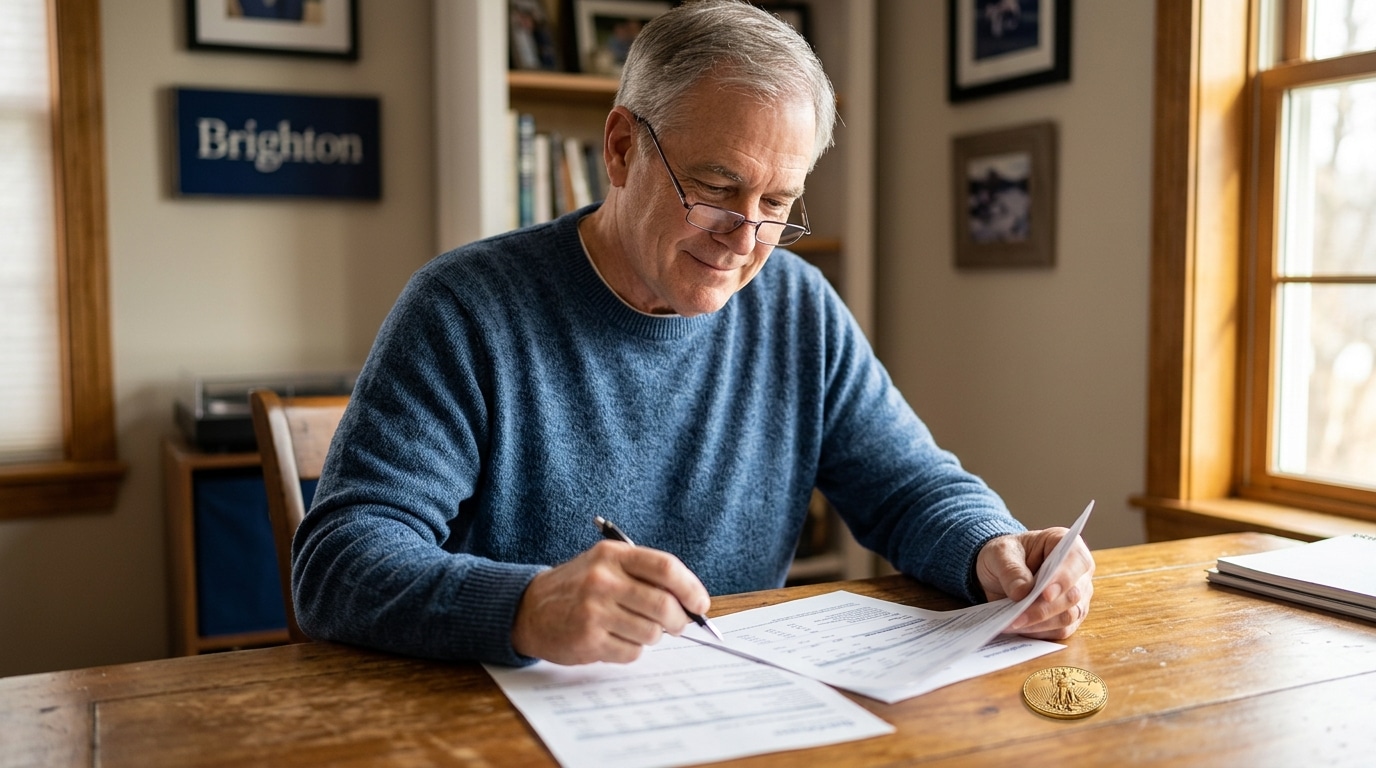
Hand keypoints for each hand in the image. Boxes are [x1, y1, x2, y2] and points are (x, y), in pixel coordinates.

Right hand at [510, 540, 711, 664]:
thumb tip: (691, 602)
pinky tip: (614, 639)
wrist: (529, 609)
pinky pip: (632, 653)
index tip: (700, 604)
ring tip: (634, 628)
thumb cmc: (578, 587)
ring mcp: (594, 611)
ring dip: (652, 636)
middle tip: (677, 625)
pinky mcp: (588, 639)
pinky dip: (631, 650)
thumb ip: (645, 575)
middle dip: (679, 620)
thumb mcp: (606, 565)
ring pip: (651, 633)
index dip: (691, 588)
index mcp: (612, 555)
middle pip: (664, 604)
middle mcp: (603, 580)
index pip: (665, 567)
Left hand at [976, 528, 1094, 639]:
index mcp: (1066, 544)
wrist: (999, 572)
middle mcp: (1078, 572)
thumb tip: (1022, 593)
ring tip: (1013, 623)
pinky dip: (1039, 632)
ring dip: (1040, 623)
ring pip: (1069, 616)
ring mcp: (1077, 597)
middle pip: (1073, 594)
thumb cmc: (1005, 555)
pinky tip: (1019, 628)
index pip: (1076, 561)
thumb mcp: (999, 553)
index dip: (1063, 578)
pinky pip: (1060, 630)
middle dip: (1044, 608)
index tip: (1045, 594)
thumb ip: (1010, 569)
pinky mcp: (1068, 617)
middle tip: (1018, 616)